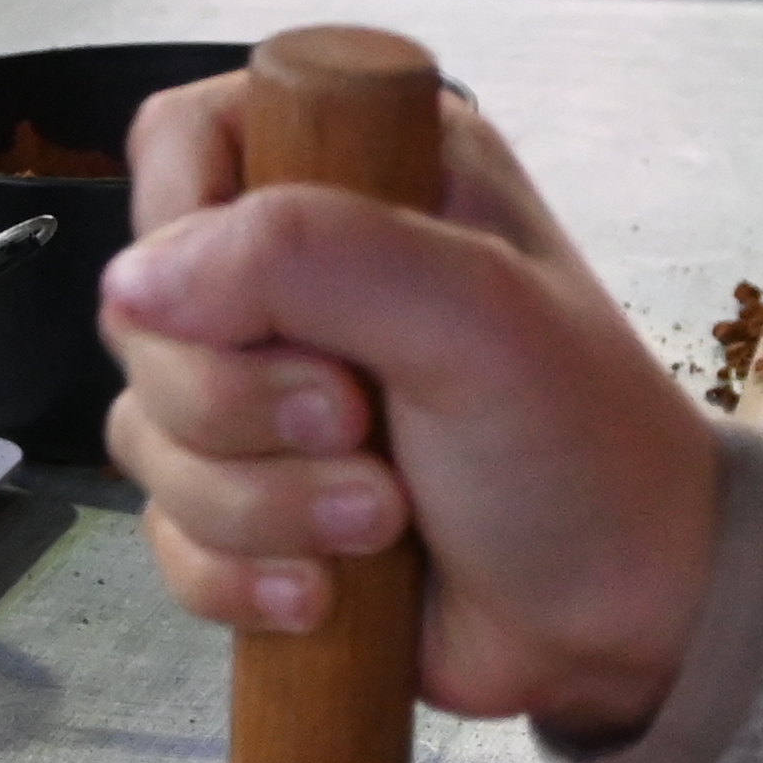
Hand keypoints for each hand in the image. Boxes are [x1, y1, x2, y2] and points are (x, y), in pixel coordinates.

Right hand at [110, 78, 724, 737]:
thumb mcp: (475, 316)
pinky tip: (327, 590)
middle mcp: (304, 272)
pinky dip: (237, 575)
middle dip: (238, 405)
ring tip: (379, 522)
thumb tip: (137, 281)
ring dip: (255, 504)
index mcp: (367, 171)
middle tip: (358, 428)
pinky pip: (168, 534)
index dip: (183, 233)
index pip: (183, 144)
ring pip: (146, 433)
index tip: (250, 315)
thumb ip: (310, 255)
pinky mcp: (255, 501)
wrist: (624, 617)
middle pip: (144, 311)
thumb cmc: (587, 448)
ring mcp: (269, 392)